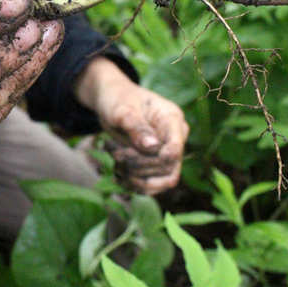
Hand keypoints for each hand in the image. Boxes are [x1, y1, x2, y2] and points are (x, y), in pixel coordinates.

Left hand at [75, 57, 188, 194]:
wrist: (111, 101)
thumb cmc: (118, 100)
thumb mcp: (122, 110)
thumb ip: (136, 127)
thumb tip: (153, 147)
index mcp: (171, 119)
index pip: (176, 147)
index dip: (160, 158)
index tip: (134, 154)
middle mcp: (175, 137)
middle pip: (167, 166)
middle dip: (136, 164)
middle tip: (112, 151)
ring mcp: (167, 152)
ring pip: (163, 181)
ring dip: (135, 177)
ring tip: (115, 161)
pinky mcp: (157, 165)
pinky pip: (154, 186)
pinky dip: (134, 185)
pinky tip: (118, 175)